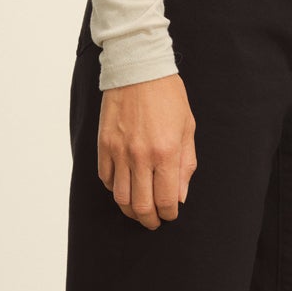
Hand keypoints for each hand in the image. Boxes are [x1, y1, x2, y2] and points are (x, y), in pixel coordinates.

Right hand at [97, 72, 197, 228]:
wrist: (138, 68)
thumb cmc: (168, 96)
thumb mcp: (187, 128)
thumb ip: (185, 165)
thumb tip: (179, 196)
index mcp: (166, 152)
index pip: (166, 200)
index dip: (169, 214)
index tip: (170, 215)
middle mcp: (141, 156)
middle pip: (141, 205)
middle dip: (149, 219)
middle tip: (153, 222)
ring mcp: (119, 151)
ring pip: (120, 197)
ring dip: (129, 209)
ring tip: (138, 210)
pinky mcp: (104, 144)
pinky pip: (106, 178)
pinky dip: (114, 188)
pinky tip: (124, 187)